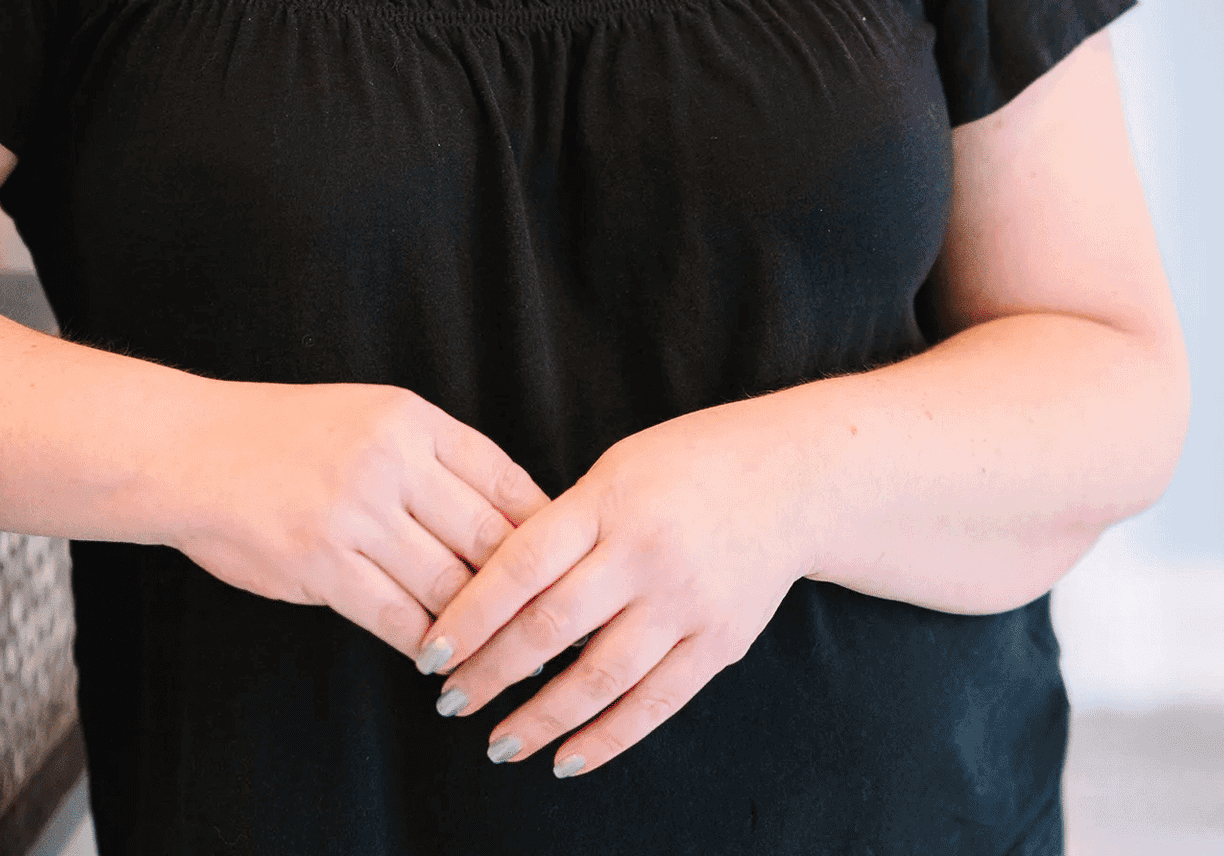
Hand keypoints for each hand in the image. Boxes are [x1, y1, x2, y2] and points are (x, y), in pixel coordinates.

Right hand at [158, 380, 551, 660]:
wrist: (192, 450)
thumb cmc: (284, 435)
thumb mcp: (367, 416)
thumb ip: (430, 457)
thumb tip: (502, 514)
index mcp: (410, 418)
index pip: (502, 477)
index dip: (542, 528)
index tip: (567, 565)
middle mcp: (390, 461)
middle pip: (486, 536)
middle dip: (525, 588)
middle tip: (557, 626)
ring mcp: (355, 513)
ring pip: (447, 584)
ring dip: (480, 629)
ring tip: (508, 658)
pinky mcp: (321, 564)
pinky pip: (396, 617)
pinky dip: (426, 645)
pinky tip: (440, 662)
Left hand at [414, 402, 815, 776]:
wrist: (793, 477)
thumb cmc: (688, 464)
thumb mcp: (616, 469)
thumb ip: (563, 524)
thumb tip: (497, 586)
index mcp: (606, 503)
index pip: (520, 566)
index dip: (469, 615)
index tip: (430, 652)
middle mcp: (644, 555)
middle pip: (551, 629)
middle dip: (492, 673)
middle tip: (449, 701)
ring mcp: (686, 603)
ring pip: (599, 679)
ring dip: (542, 720)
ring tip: (499, 744)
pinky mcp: (719, 642)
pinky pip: (655, 703)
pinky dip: (608, 738)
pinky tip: (567, 759)